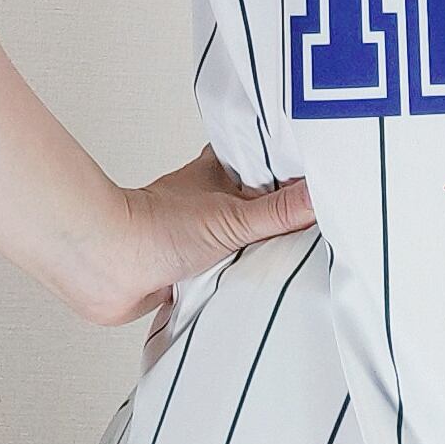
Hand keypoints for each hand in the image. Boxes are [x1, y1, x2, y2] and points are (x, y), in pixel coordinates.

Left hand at [90, 144, 316, 326]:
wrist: (109, 269)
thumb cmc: (157, 229)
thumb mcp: (232, 217)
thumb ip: (280, 211)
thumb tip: (324, 195)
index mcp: (224, 170)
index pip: (274, 163)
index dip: (302, 171)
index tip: (335, 180)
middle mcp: (216, 196)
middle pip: (266, 202)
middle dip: (291, 215)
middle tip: (331, 222)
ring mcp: (206, 229)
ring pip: (251, 235)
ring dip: (267, 247)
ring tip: (309, 256)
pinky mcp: (198, 263)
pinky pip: (234, 265)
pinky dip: (248, 272)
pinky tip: (271, 280)